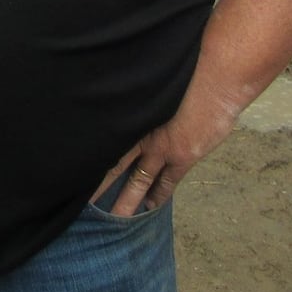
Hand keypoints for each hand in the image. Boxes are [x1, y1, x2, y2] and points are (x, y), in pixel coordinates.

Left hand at [95, 86, 241, 216]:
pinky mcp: (183, 158)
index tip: (77, 164)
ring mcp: (162, 149)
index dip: (92, 152)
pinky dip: (159, 194)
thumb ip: (140, 94)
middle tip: (85, 201)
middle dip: (101, 183)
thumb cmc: (183, 73)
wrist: (214, 83)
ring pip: (138, 180)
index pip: (106, 138)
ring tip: (113, 218)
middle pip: (114, 163)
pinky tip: (149, 206)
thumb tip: (129, 93)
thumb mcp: (153, 82)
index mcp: (131, 115)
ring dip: (127, 200)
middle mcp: (142, 135)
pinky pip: (167, 182)